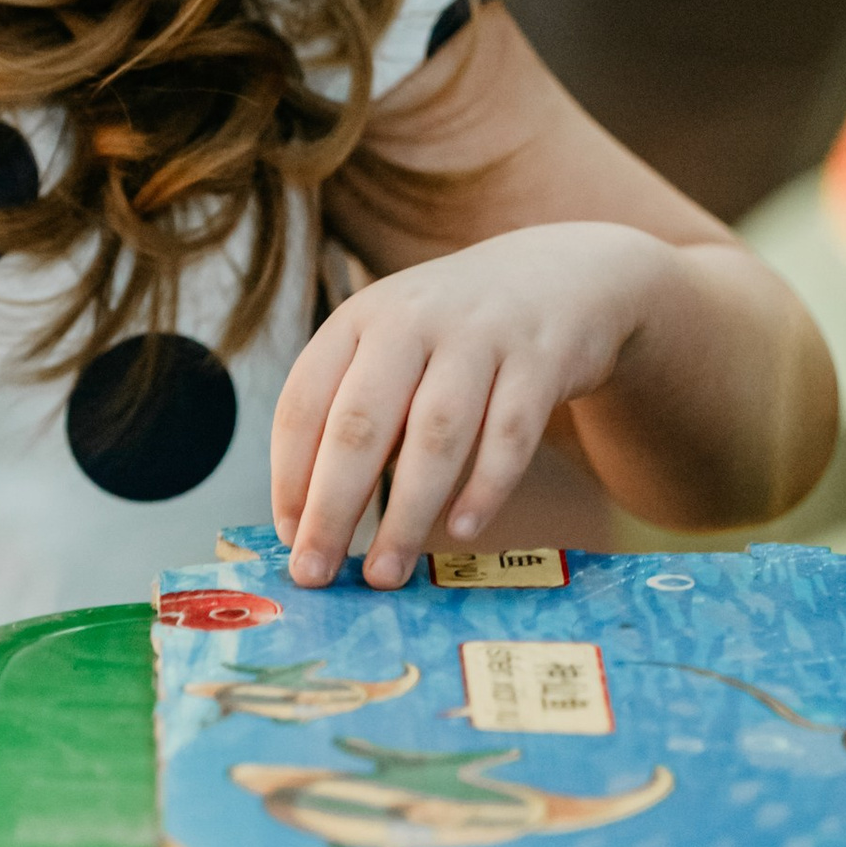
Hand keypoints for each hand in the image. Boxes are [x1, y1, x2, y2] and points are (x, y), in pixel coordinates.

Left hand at [271, 222, 678, 587]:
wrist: (559, 275)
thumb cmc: (453, 335)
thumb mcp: (393, 347)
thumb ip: (357, 412)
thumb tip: (315, 516)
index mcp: (358, 320)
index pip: (304, 402)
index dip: (288, 474)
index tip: (287, 535)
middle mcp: (411, 321)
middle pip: (360, 425)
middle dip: (333, 507)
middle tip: (315, 571)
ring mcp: (479, 337)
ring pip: (434, 436)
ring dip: (405, 513)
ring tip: (386, 570)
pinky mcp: (540, 359)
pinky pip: (509, 433)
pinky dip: (484, 487)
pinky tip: (460, 530)